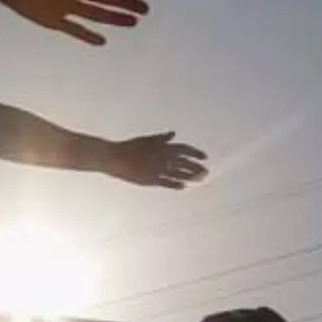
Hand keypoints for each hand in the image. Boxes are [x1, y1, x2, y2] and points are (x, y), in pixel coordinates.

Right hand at [88, 131, 207, 188]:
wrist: (115, 157)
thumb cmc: (130, 147)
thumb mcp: (147, 140)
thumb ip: (162, 138)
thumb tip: (173, 134)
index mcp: (162, 146)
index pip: (184, 149)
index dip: (195, 153)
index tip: (205, 157)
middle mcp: (162, 157)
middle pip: (184, 163)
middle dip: (196, 167)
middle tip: (206, 172)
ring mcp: (157, 169)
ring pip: (178, 173)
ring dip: (190, 177)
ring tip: (199, 180)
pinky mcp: (151, 179)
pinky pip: (166, 182)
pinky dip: (176, 184)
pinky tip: (184, 186)